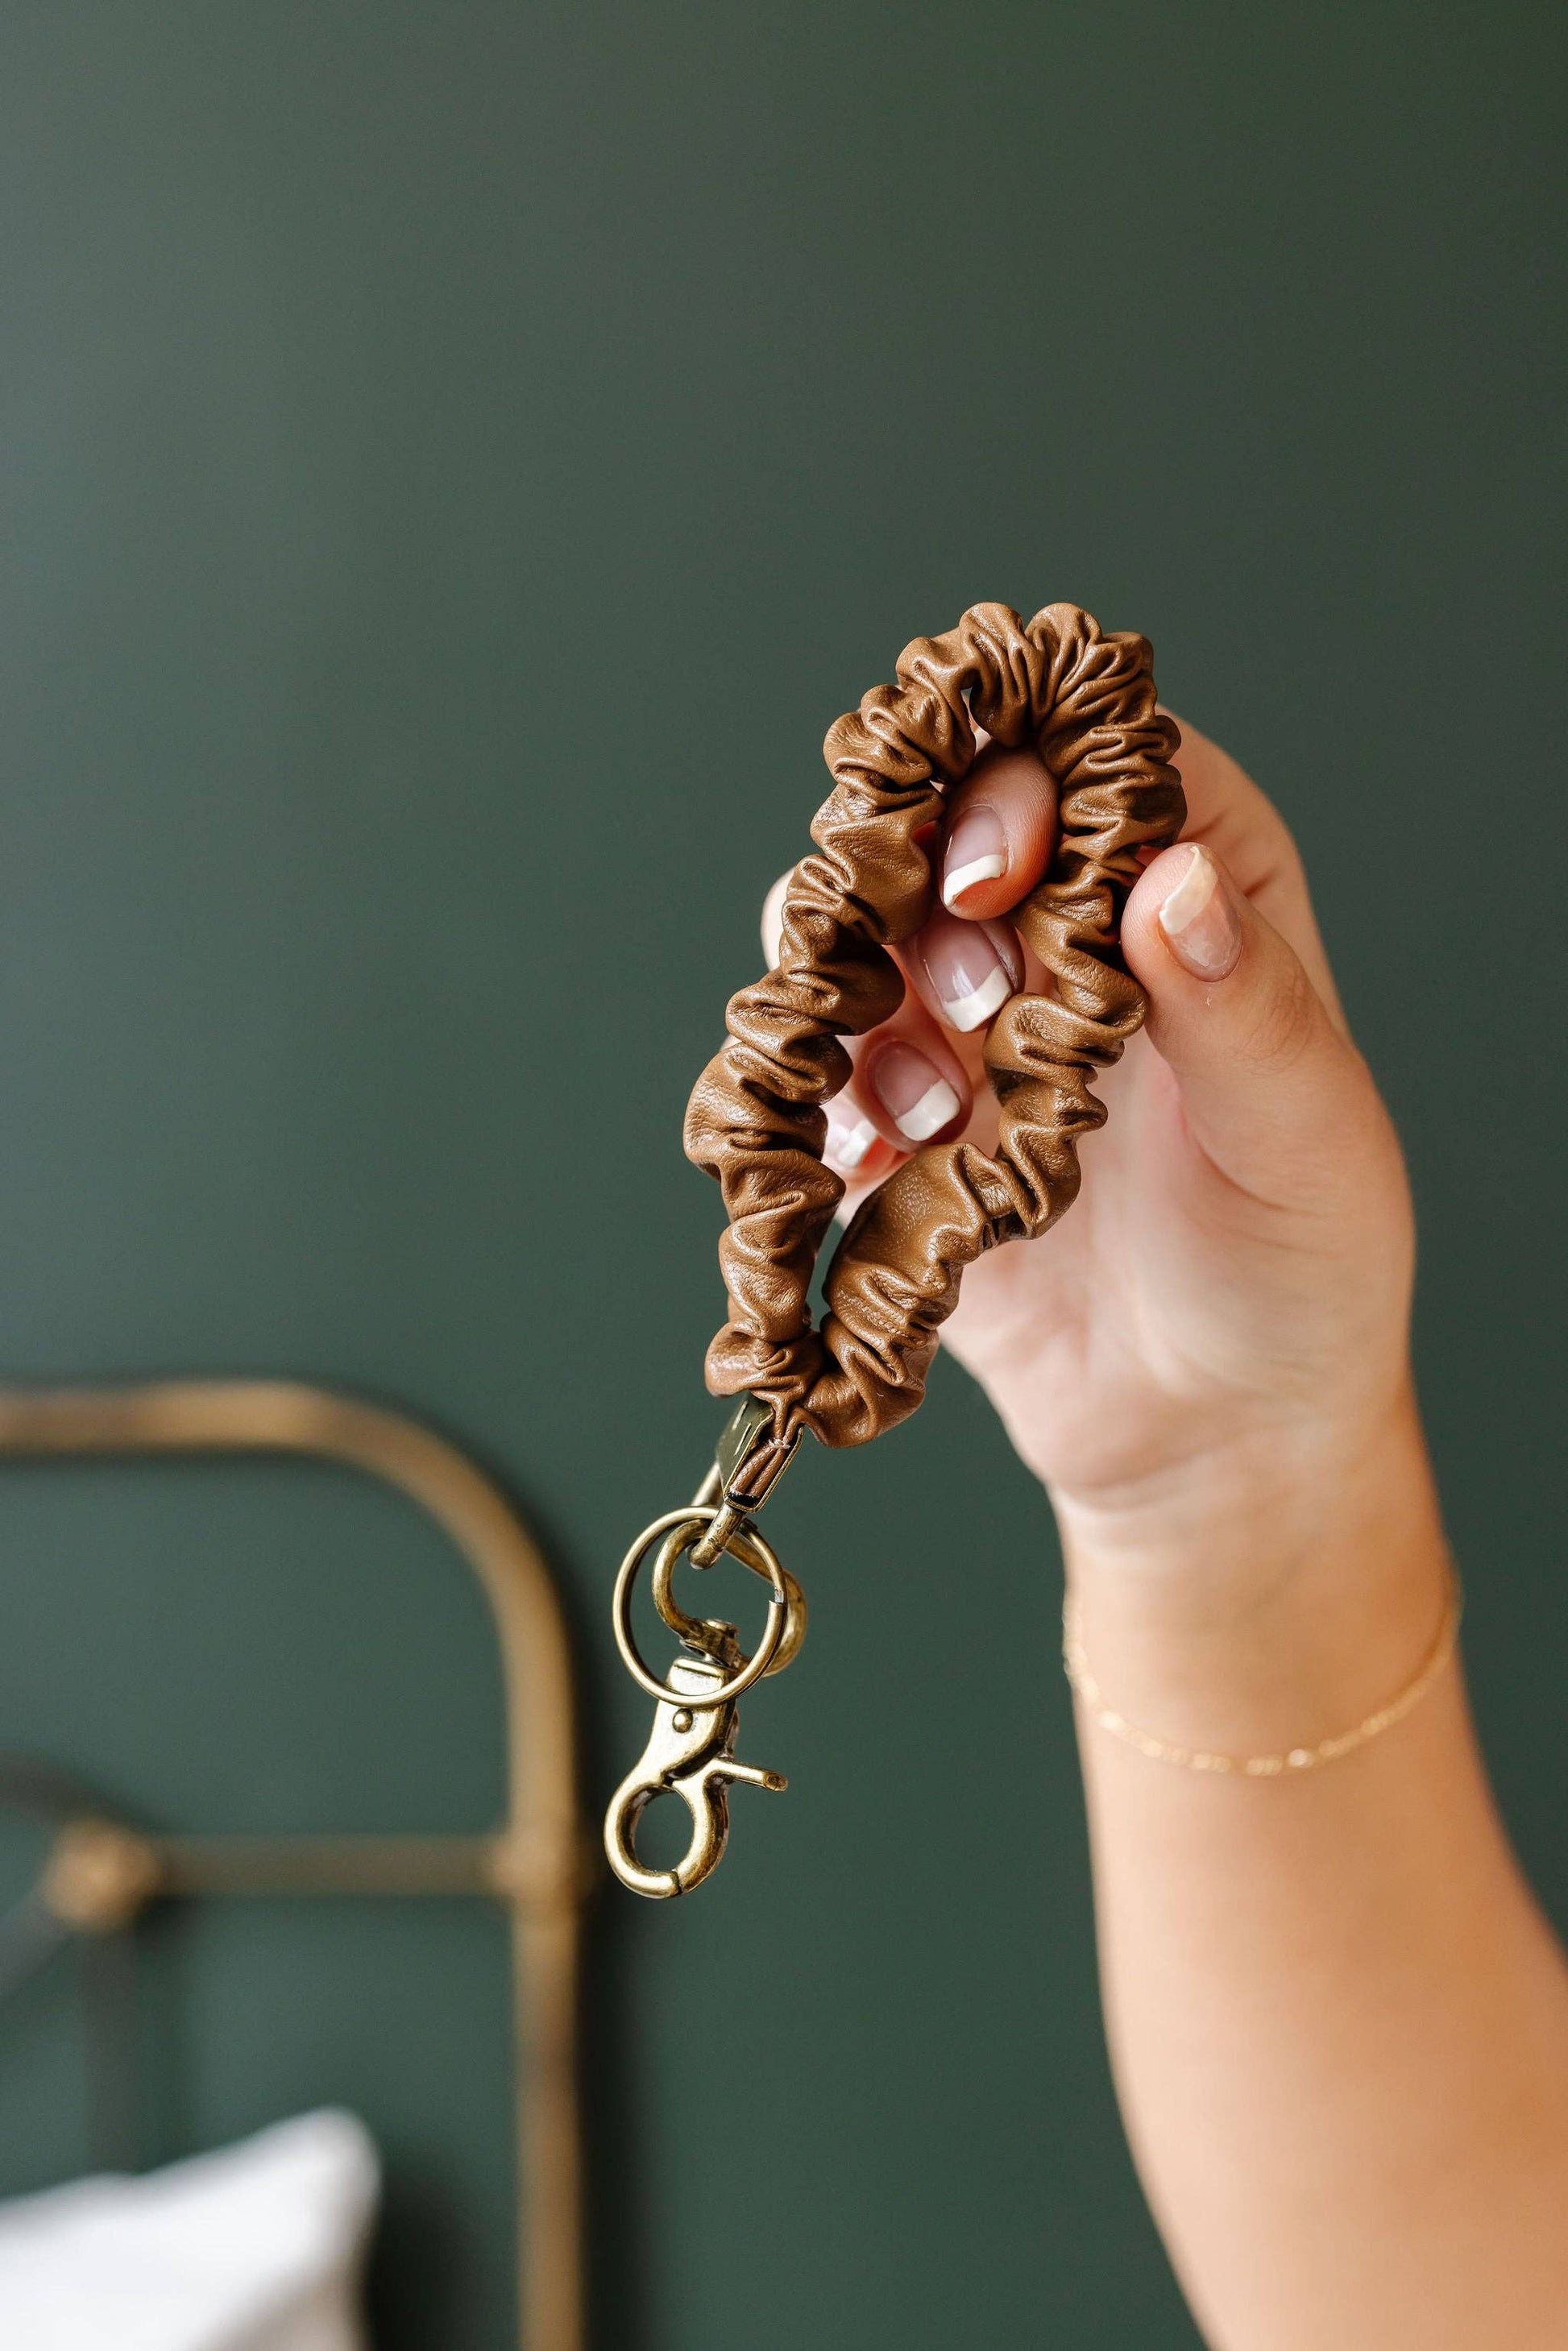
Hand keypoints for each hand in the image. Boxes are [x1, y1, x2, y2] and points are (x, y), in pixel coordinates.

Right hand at [763, 719, 1417, 1585]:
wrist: (1209, 1437)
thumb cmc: (1300, 1277)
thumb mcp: (1305, 1141)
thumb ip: (1246, 1009)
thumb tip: (1172, 882)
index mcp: (1207, 895)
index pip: (1103, 758)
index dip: (1032, 785)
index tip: (998, 870)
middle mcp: (1080, 931)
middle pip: (953, 819)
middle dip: (931, 898)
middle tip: (975, 1007)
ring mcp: (979, 1019)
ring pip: (863, 924)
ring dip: (871, 1003)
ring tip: (934, 1114)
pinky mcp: (904, 1113)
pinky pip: (819, 1055)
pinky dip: (827, 1094)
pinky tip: (883, 1163)